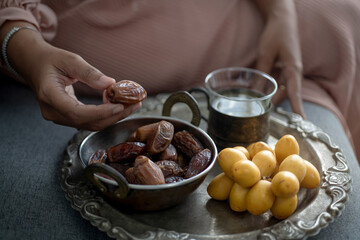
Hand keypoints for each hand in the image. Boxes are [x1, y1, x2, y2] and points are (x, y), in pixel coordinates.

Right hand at [4, 22, 140, 130]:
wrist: (34, 64)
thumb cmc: (50, 59)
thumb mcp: (70, 59)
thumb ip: (89, 73)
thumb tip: (110, 83)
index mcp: (49, 95)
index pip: (77, 112)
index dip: (100, 113)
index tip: (120, 106)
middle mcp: (52, 111)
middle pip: (86, 122)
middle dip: (113, 116)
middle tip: (134, 105)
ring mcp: (58, 117)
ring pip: (89, 124)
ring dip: (112, 117)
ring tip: (131, 105)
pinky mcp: (65, 117)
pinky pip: (87, 121)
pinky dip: (104, 115)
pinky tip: (117, 105)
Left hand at [254, 0, 304, 117]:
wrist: (282, 19)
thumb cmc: (276, 34)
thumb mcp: (266, 54)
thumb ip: (261, 73)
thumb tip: (255, 93)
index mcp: (293, 69)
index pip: (295, 92)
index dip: (296, 107)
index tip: (300, 121)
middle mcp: (293, 72)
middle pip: (285, 93)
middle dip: (274, 104)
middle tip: (262, 115)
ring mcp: (288, 70)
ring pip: (279, 88)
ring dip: (269, 95)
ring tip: (255, 105)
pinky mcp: (282, 68)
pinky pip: (275, 81)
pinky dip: (267, 86)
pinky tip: (255, 89)